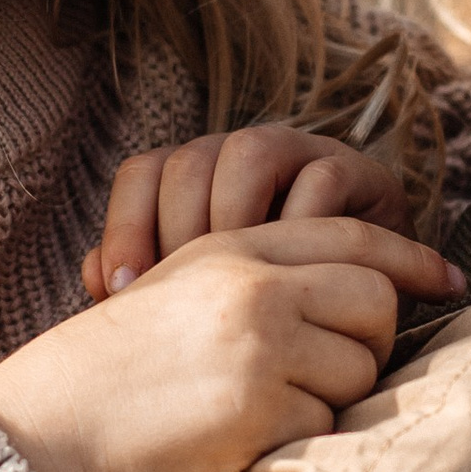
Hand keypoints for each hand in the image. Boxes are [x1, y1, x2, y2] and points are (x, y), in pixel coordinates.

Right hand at [0, 217, 465, 471]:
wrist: (43, 432)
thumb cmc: (109, 378)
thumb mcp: (181, 298)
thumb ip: (262, 286)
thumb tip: (363, 304)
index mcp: (229, 248)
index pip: (351, 235)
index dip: (411, 257)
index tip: (450, 279)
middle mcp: (252, 284)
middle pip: (376, 300)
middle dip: (370, 342)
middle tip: (321, 376)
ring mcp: (258, 343)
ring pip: (361, 368)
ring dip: (330, 399)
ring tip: (262, 412)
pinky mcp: (259, 406)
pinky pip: (326, 424)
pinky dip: (297, 441)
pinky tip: (241, 442)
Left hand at [81, 124, 417, 302]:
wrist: (370, 320)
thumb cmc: (275, 314)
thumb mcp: (208, 303)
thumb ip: (154, 285)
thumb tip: (100, 279)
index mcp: (199, 177)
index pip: (144, 172)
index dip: (124, 225)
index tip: (122, 289)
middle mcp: (246, 155)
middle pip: (191, 158)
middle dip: (179, 229)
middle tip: (185, 294)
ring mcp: (304, 155)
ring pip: (250, 151)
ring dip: (236, 217)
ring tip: (242, 282)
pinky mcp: (361, 175)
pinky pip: (321, 179)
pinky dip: (302, 227)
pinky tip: (296, 283)